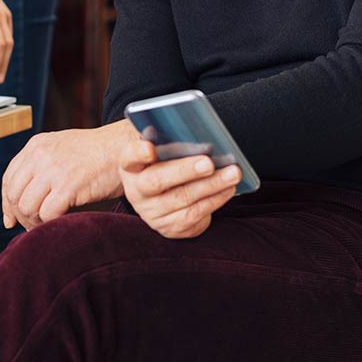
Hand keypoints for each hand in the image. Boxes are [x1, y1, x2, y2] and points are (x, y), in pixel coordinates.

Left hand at [1, 121, 135, 230]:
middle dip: (20, 215)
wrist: (127, 148)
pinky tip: (60, 223)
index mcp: (36, 145)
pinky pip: (47, 213)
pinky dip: (50, 224)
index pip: (9, 178)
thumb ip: (40, 168)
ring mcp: (54, 169)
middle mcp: (41, 155)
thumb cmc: (99, 154)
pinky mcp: (69, 185)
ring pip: (26, 206)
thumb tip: (17, 205)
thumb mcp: (62, 150)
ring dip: (34, 221)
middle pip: (14, 194)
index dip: (8, 202)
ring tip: (47, 225)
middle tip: (33, 225)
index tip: (12, 219)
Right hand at [119, 138, 239, 239]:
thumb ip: (169, 140)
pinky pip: (194, 217)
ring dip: (211, 186)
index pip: (129, 157)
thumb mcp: (160, 150)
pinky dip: (214, 201)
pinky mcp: (169, 228)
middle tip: (209, 163)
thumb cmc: (164, 164)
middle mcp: (137, 191)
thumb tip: (196, 133)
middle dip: (185, 171)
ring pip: (182, 200)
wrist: (159, 197)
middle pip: (157, 181)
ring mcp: (152, 213)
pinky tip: (228, 189)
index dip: (138, 153)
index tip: (150, 148)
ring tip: (232, 174)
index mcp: (131, 166)